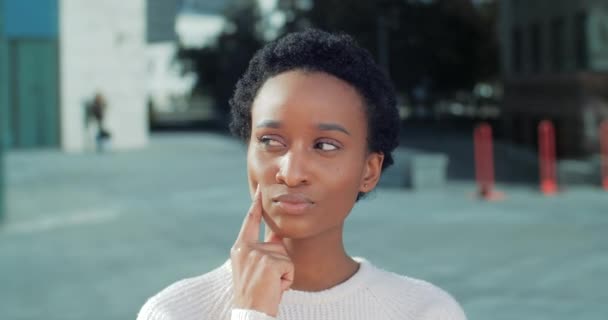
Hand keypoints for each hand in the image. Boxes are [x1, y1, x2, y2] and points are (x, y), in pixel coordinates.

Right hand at [230, 186, 293, 316]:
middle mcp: (246, 248)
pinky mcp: (271, 263)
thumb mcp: (254, 269)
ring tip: (269, 287)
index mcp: (240, 248)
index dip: (256, 204)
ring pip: (286, 257)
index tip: (260, 189)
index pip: (250, 221)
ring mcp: (258, 255)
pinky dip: (287, 281)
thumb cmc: (254, 296)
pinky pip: (290, 268)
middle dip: (280, 264)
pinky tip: (275, 289)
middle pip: (278, 244)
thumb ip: (264, 251)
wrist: (250, 315)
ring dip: (283, 274)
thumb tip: (278, 238)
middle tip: (266, 283)